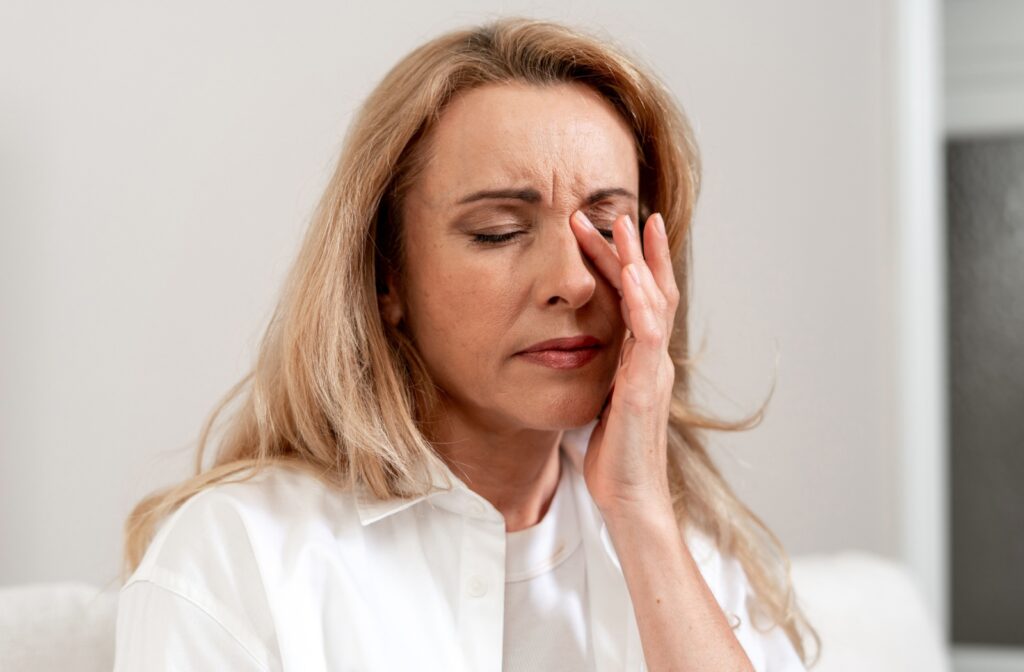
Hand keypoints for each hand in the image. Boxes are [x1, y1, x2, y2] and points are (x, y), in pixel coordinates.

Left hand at [569, 209, 678, 523]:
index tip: (609, 231)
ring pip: (654, 301)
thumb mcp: (601, 402)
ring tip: (625, 224)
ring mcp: (653, 369)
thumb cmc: (612, 456)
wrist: (629, 498)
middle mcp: (654, 358)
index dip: (626, 264)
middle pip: (652, 290)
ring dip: (639, 260)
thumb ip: (599, 374)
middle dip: (636, 249)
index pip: (639, 301)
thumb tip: (576, 352)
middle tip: (620, 211)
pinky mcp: (646, 385)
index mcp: (642, 360)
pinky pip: (648, 332)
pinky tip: (629, 272)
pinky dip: (641, 298)